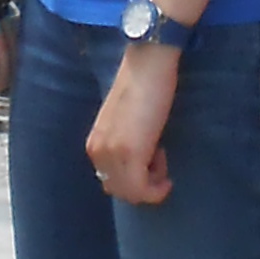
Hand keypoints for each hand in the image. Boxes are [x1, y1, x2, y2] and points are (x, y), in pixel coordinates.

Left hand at [86, 41, 177, 207]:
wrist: (148, 65)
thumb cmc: (143, 88)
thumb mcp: (126, 123)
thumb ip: (123, 144)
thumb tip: (138, 167)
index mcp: (94, 144)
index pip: (111, 182)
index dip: (136, 178)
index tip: (153, 159)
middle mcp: (98, 152)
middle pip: (120, 191)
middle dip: (144, 184)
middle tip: (159, 158)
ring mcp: (112, 154)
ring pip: (131, 193)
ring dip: (151, 184)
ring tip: (161, 156)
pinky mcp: (130, 154)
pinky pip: (142, 190)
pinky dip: (157, 187)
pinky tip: (165, 168)